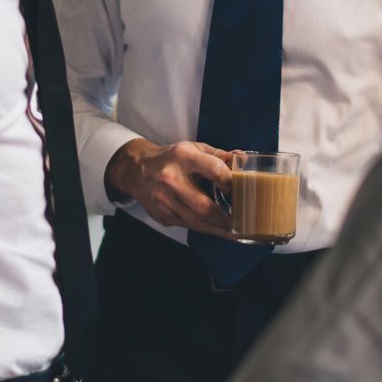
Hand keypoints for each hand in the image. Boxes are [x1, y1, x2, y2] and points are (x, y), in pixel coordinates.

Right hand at [104, 138, 234, 236]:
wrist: (137, 170)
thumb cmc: (171, 159)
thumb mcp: (194, 149)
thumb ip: (220, 156)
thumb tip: (244, 161)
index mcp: (183, 157)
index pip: (214, 170)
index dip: (230, 182)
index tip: (239, 189)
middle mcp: (170, 179)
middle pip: (203, 206)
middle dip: (225, 219)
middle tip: (242, 222)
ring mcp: (163, 200)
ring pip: (196, 222)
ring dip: (218, 229)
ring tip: (235, 232)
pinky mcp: (161, 215)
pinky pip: (188, 225)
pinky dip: (205, 228)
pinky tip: (216, 228)